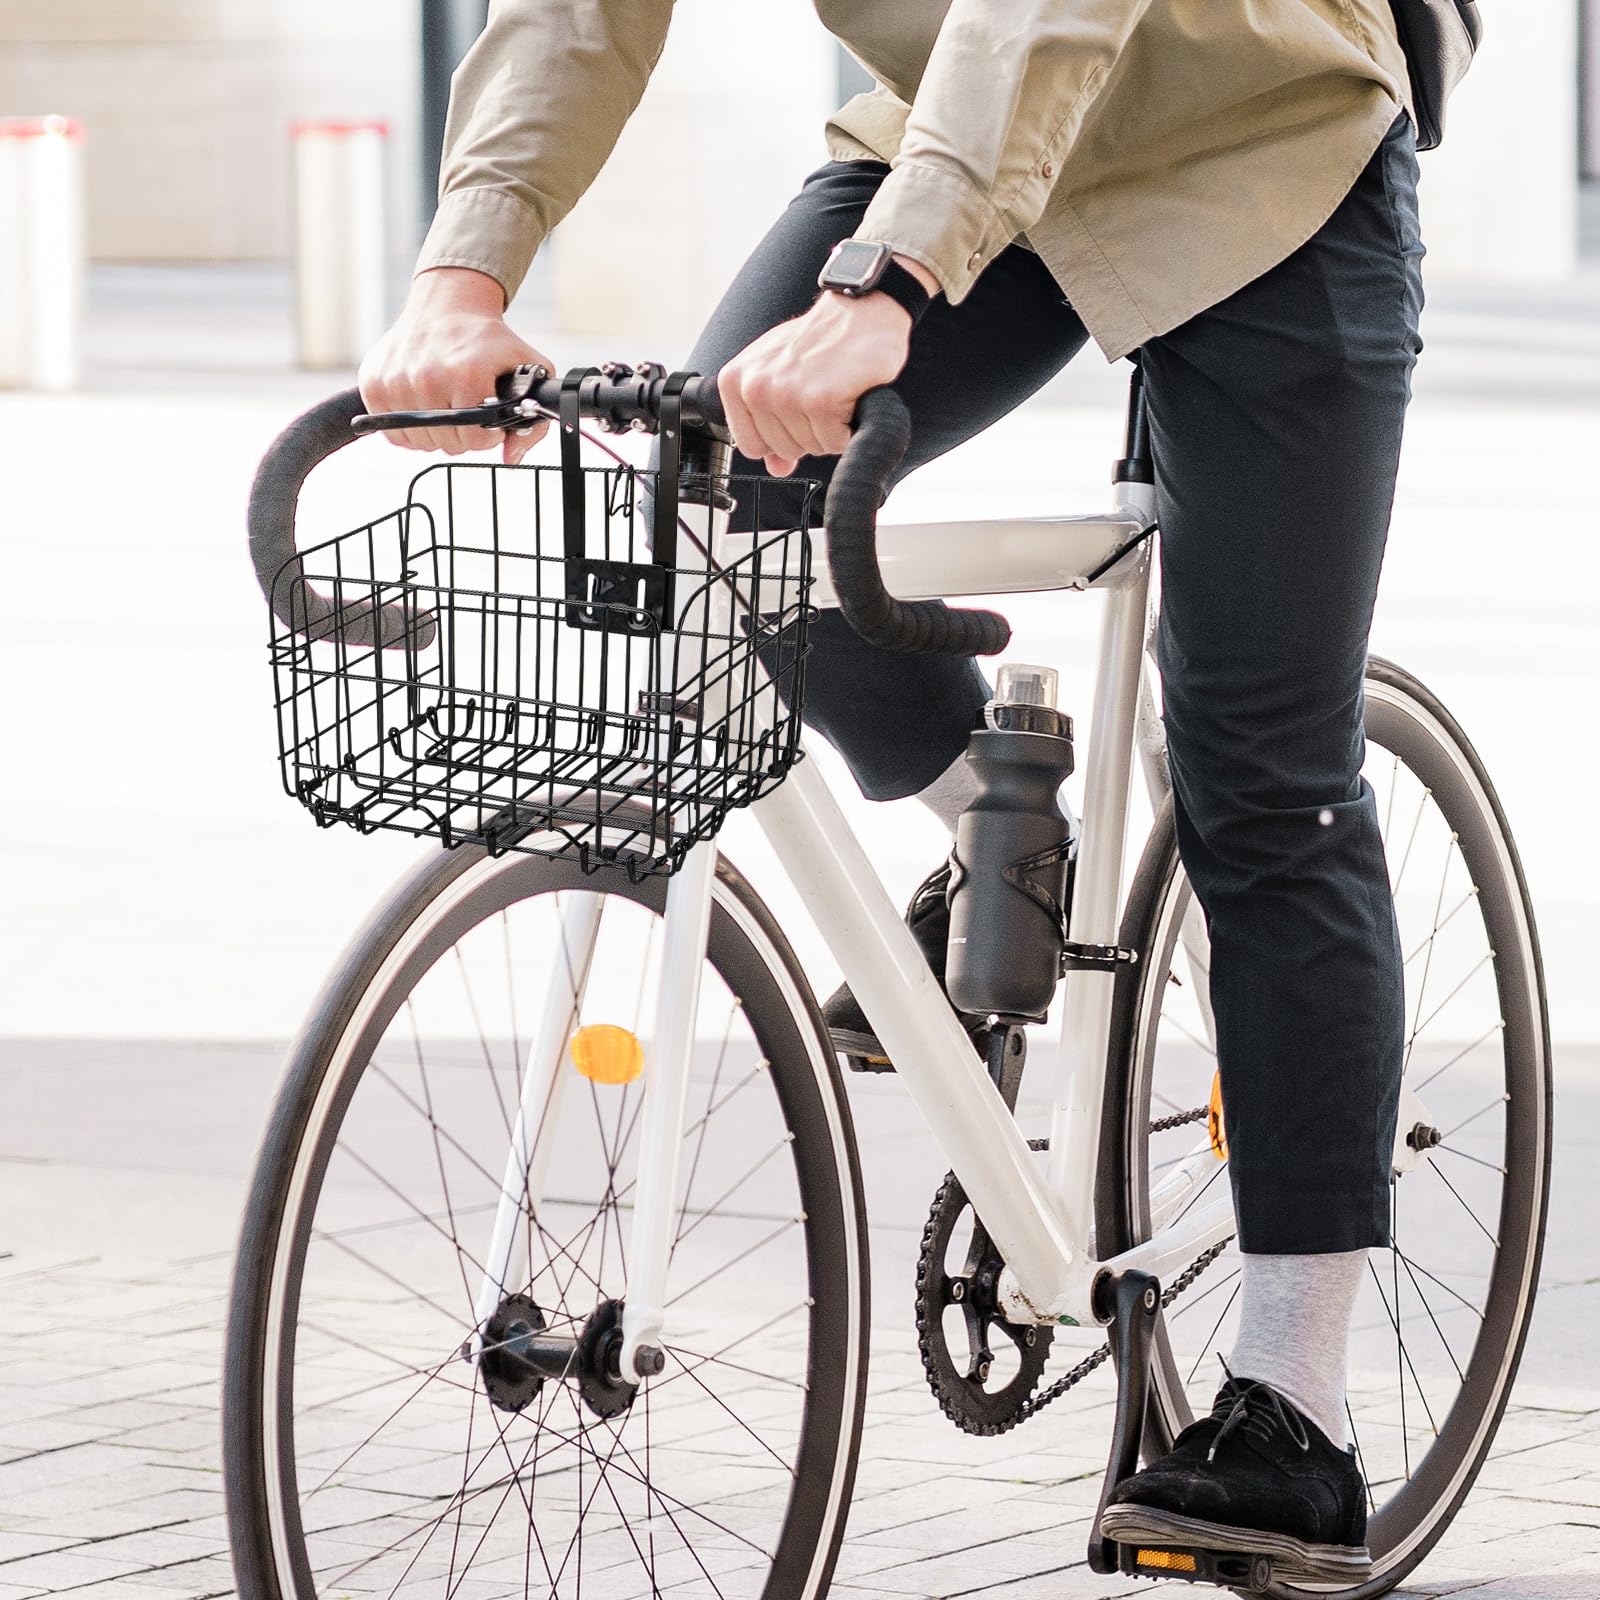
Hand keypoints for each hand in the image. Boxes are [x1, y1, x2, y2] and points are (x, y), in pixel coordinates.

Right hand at [358, 267, 554, 464]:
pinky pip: (392, 433)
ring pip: (420, 441)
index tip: (489, 416)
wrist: (446, 306)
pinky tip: (423, 406)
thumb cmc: (486, 341)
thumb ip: (532, 419)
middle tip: (467, 407)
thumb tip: (511, 457)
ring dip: (436, 432)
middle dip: (464, 433)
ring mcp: (396, 380)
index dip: (487, 435)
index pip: (476, 439)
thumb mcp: (527, 368)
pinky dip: (409, 428)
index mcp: (466, 373)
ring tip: (445, 405)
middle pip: (448, 442)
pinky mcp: (373, 382)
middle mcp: (427, 376)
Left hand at [718, 255, 936, 475]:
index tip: (797, 410)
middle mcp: (755, 387)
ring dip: (832, 427)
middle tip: (821, 393)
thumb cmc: (820, 341)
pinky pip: (835, 442)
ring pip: (811, 448)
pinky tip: (848, 393)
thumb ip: (769, 424)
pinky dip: (849, 426)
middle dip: (810, 431)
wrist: (860, 311)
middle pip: (785, 449)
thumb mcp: (781, 375)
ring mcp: (786, 394)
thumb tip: (775, 468)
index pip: (753, 446)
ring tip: (835, 389)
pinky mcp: (819, 400)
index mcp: (736, 382)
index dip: (781, 437)